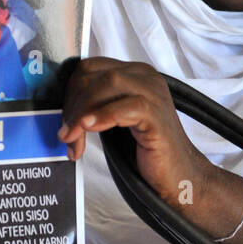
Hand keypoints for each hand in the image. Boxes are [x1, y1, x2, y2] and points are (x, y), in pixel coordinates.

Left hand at [58, 58, 216, 204]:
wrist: (178, 175)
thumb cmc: (146, 149)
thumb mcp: (116, 121)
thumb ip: (96, 107)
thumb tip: (64, 111)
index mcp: (134, 73)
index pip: (89, 68)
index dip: (70, 93)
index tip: (64, 122)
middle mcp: (145, 76)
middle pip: (93, 75)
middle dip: (72, 106)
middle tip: (66, 136)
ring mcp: (154, 93)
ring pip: (107, 84)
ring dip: (82, 112)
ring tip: (73, 140)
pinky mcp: (157, 115)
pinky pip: (125, 106)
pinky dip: (103, 116)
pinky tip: (88, 129)